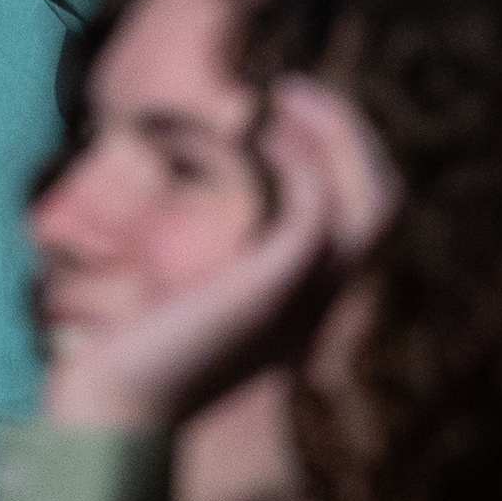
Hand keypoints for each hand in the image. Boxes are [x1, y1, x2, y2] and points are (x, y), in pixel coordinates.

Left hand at [45, 75, 400, 436]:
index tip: (291, 117)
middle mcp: (324, 308)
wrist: (115, 410)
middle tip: (293, 90)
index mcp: (314, 309)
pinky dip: (298, 163)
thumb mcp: (202, 300)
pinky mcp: (273, 291)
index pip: (370, 220)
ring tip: (283, 95)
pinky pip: (316, 212)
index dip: (347, 159)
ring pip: (371, 204)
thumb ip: (231, 263)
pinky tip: (258, 137)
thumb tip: (227, 204)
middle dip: (351, 134)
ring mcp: (307, 304)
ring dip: (335, 135)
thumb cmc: (142, 355)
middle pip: (386, 205)